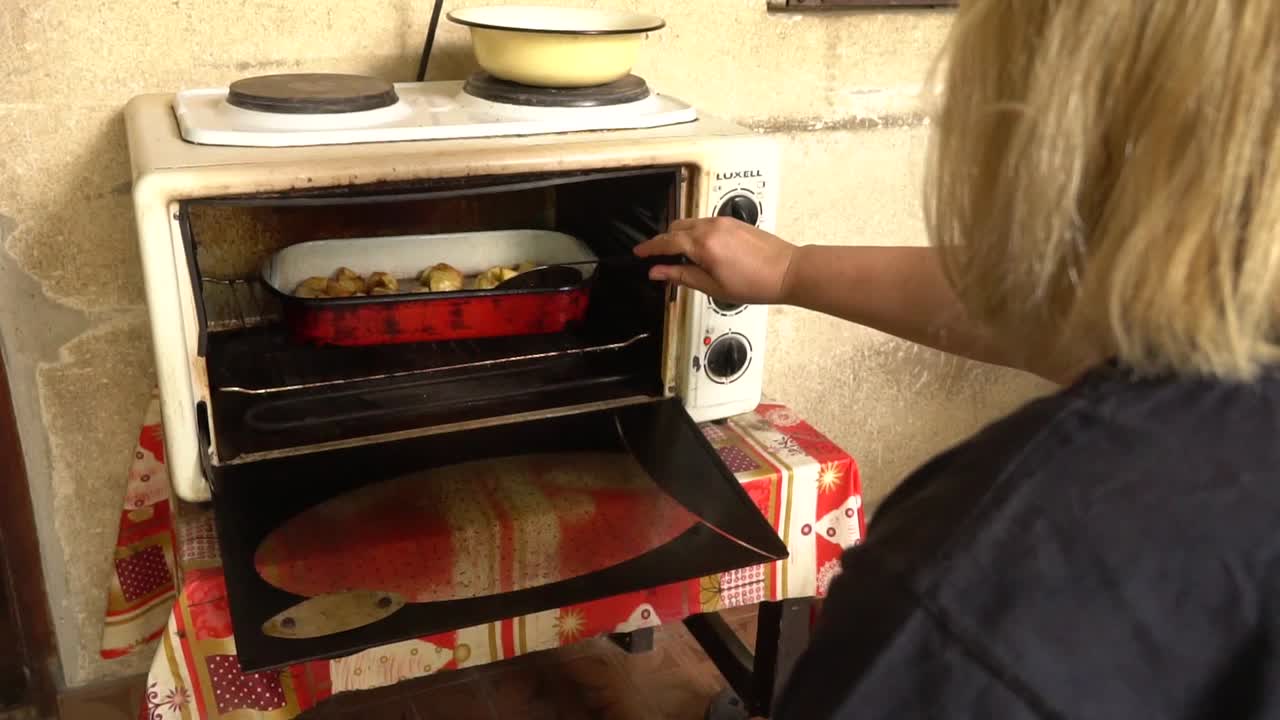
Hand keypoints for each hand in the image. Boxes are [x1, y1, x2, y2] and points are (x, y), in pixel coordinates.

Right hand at [633, 217, 798, 304]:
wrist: (787, 271)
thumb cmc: (756, 283)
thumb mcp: (712, 286)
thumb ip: (681, 276)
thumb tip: (657, 272)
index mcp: (703, 245)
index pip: (666, 243)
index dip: (649, 248)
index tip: (639, 253)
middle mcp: (711, 227)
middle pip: (675, 228)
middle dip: (664, 242)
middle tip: (660, 260)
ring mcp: (723, 221)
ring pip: (690, 224)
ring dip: (681, 237)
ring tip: (684, 259)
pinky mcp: (733, 221)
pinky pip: (705, 223)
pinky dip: (696, 233)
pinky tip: (703, 251)